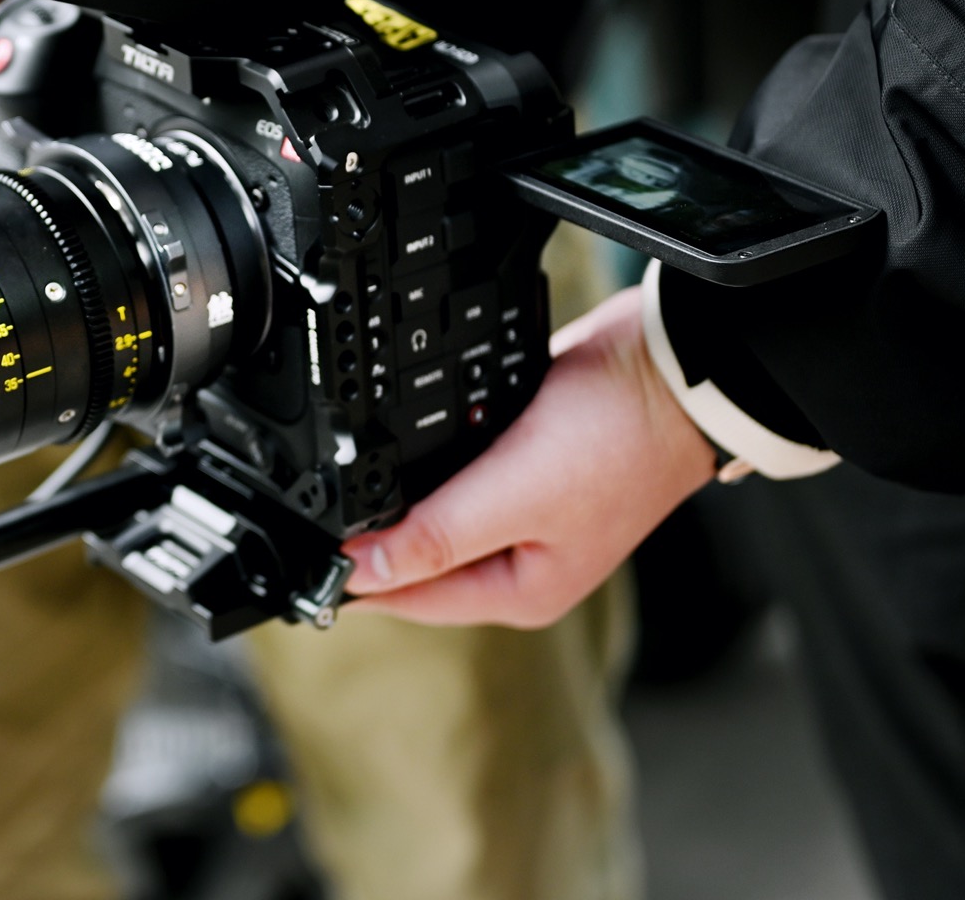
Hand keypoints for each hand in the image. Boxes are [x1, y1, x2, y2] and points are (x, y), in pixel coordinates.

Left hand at [339, 287, 718, 628]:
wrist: (670, 366)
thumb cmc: (617, 440)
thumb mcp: (515, 496)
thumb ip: (436, 536)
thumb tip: (357, 572)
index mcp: (519, 590)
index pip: (407, 598)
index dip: (348, 576)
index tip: (295, 554)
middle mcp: (517, 559)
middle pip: (413, 559)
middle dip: (366, 537)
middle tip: (305, 509)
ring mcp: (519, 511)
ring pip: (430, 514)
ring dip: (392, 498)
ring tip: (339, 476)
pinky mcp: (518, 462)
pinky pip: (452, 473)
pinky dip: (424, 460)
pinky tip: (393, 443)